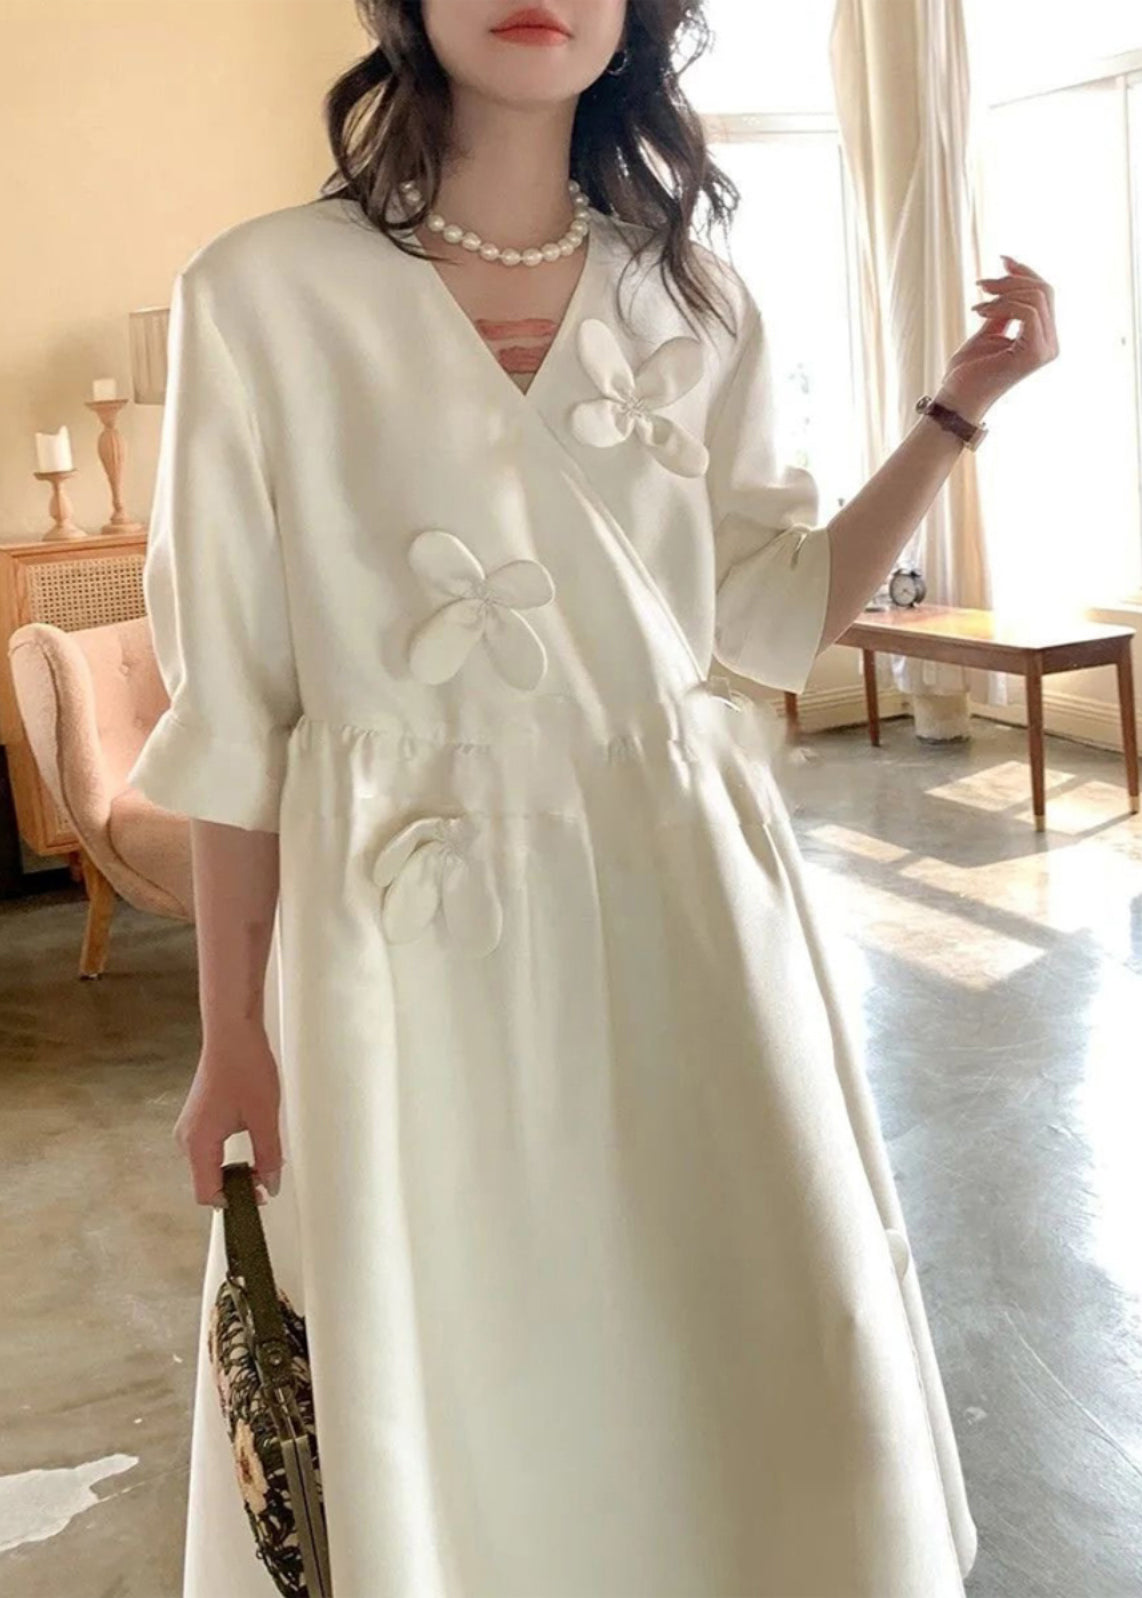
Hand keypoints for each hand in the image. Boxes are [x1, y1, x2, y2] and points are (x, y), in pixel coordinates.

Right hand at [173, 1023, 284, 1208]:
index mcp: (198, 1144)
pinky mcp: (197, 1118)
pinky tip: (251, 1141)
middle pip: (207, 1181)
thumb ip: (268, 1156)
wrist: (232, 1032)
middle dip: (236, 1186)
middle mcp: (186, 1140)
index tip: (260, 1197)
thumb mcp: (264, 1118)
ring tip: (263, 1159)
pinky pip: (208, 1149)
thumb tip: (270, 1186)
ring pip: (209, 1165)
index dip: (233, 1201)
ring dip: (234, 1169)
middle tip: (267, 1178)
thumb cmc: (246, 1069)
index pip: (207, 1194)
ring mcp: (189, 1128)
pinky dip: (228, 1154)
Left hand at [937, 254, 1058, 421]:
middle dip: (1011, 280)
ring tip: (977, 302)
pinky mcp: (1034, 353)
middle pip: (1044, 291)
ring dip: (1002, 292)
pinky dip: (1002, 305)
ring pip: (1036, 298)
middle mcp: (1050, 344)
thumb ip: (1004, 309)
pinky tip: (980, 312)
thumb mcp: (989, 330)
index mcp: (1042, 338)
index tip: (1002, 260)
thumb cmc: (967, 371)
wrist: (956, 400)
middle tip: (980, 284)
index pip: (1044, 294)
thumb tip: (1011, 279)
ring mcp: (1045, 349)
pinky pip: (1027, 311)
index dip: (1025, 273)